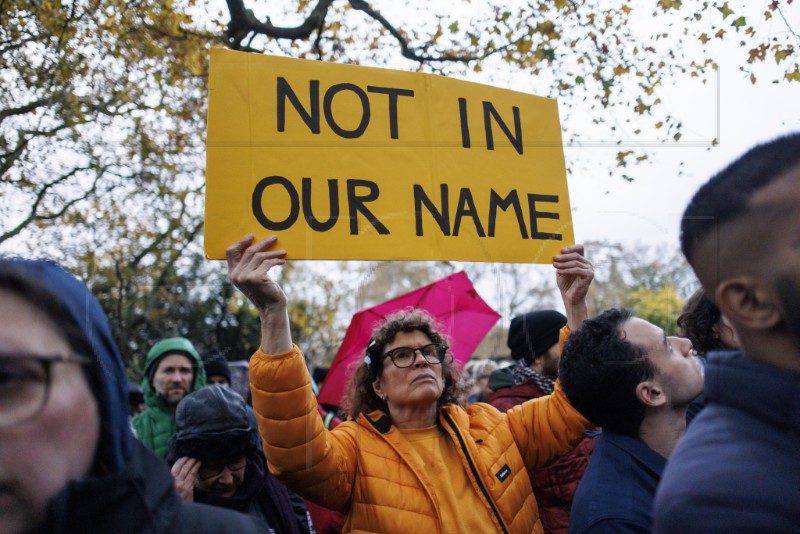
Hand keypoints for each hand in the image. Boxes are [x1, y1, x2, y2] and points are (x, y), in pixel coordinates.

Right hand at [170, 456, 199, 501]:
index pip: (174, 467)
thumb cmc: (176, 497)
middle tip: (192, 456)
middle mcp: (174, 482)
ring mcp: (181, 485)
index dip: (180, 460)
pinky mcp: (188, 488)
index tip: (185, 456)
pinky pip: (192, 474)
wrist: (179, 510)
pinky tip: (198, 464)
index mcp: (169, 480)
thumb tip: (181, 465)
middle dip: (188, 459)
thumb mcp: (172, 487)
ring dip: (193, 462)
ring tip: (197, 459)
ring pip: (188, 469)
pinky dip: (196, 467)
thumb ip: (174, 477)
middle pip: (182, 467)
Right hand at [227, 234, 292, 353]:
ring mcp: (245, 277)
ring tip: (283, 252)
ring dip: (273, 252)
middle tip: (274, 238)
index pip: (230, 252)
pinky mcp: (256, 278)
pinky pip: (267, 263)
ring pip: (259, 256)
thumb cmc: (264, 291)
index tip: (252, 236)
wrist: (271, 307)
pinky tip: (282, 261)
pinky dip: (276, 260)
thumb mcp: (252, 278)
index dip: (240, 242)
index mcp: (232, 273)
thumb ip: (248, 265)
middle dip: (263, 243)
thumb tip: (257, 245)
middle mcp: (236, 275)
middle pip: (248, 251)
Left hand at [553, 244, 593, 328]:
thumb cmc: (566, 284)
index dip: (571, 247)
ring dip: (563, 263)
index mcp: (582, 260)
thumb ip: (560, 261)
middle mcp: (588, 263)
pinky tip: (559, 271)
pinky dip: (566, 270)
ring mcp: (590, 269)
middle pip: (576, 255)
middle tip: (554, 258)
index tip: (561, 250)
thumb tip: (554, 253)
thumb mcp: (561, 270)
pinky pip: (577, 270)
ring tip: (554, 265)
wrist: (570, 297)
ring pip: (575, 262)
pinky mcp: (590, 275)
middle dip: (564, 256)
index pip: (579, 248)